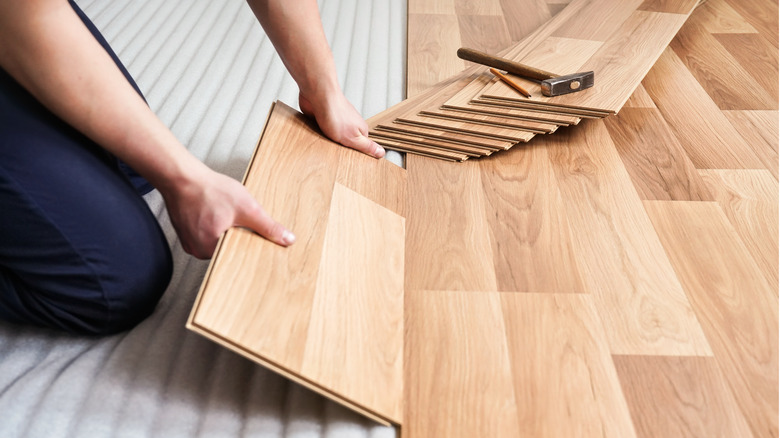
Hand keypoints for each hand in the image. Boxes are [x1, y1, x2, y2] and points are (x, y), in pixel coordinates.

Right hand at [161, 166, 294, 258]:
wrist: (182, 177)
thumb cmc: (209, 190)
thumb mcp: (247, 208)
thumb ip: (268, 227)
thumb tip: (288, 240)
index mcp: (211, 249)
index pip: (240, 256)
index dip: (250, 245)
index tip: (253, 234)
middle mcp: (197, 250)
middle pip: (229, 249)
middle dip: (238, 236)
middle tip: (235, 218)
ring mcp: (190, 243)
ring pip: (218, 241)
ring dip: (226, 230)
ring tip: (224, 213)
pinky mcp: (186, 234)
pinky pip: (207, 235)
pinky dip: (214, 226)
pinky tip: (215, 213)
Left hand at [299, 92, 384, 157]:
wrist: (318, 95)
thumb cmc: (336, 114)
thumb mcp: (353, 137)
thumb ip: (367, 147)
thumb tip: (382, 153)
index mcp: (359, 129)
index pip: (361, 147)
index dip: (356, 155)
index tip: (350, 162)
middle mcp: (349, 124)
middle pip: (347, 143)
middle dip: (341, 149)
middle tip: (335, 156)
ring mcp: (336, 120)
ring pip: (333, 138)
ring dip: (328, 142)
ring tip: (324, 147)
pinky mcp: (322, 118)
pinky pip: (321, 131)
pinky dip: (319, 135)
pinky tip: (315, 139)